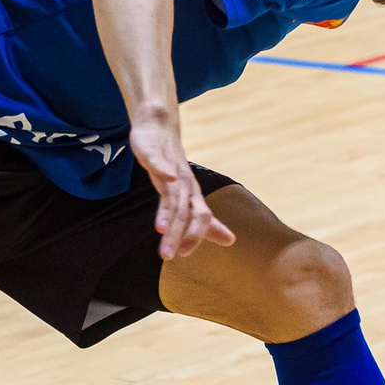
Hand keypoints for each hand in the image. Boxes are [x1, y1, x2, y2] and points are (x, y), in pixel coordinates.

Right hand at [129, 116, 234, 259]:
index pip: (199, 218)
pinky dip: (163, 169)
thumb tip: (231, 241)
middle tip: (168, 256)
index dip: (193, 236)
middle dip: (177, 233)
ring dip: (167, 211)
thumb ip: (206, 221)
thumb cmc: (173, 168)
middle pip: (183, 211)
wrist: (160, 129)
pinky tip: (167, 177)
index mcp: (192, 195)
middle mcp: (185, 184)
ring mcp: (170, 168)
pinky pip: (159, 162)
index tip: (183, 256)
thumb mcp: (187, 197)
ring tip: (160, 229)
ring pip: (171, 192)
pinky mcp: (154, 153)